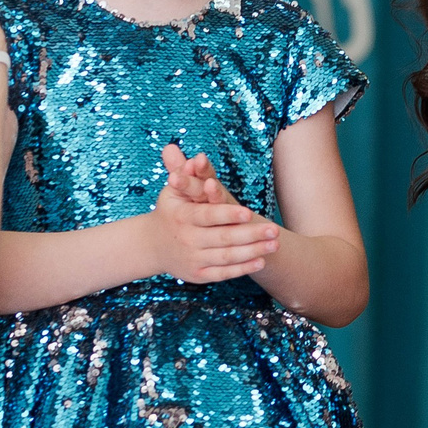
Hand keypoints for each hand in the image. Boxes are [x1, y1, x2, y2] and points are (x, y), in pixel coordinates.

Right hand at [144, 143, 279, 283]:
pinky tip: (261, 261)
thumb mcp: (173, 190)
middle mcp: (187, 239)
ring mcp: (192, 259)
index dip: (228, 215)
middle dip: (251, 234)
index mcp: (181, 217)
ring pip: (226, 257)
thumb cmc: (169, 212)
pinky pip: (223, 273)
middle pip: (223, 238)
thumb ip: (184, 172)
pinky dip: (242, 269)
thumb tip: (189, 153)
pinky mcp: (197, 274)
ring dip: (253, 251)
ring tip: (275, 244)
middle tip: (275, 229)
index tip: (249, 212)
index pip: (207, 216)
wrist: (152, 246)